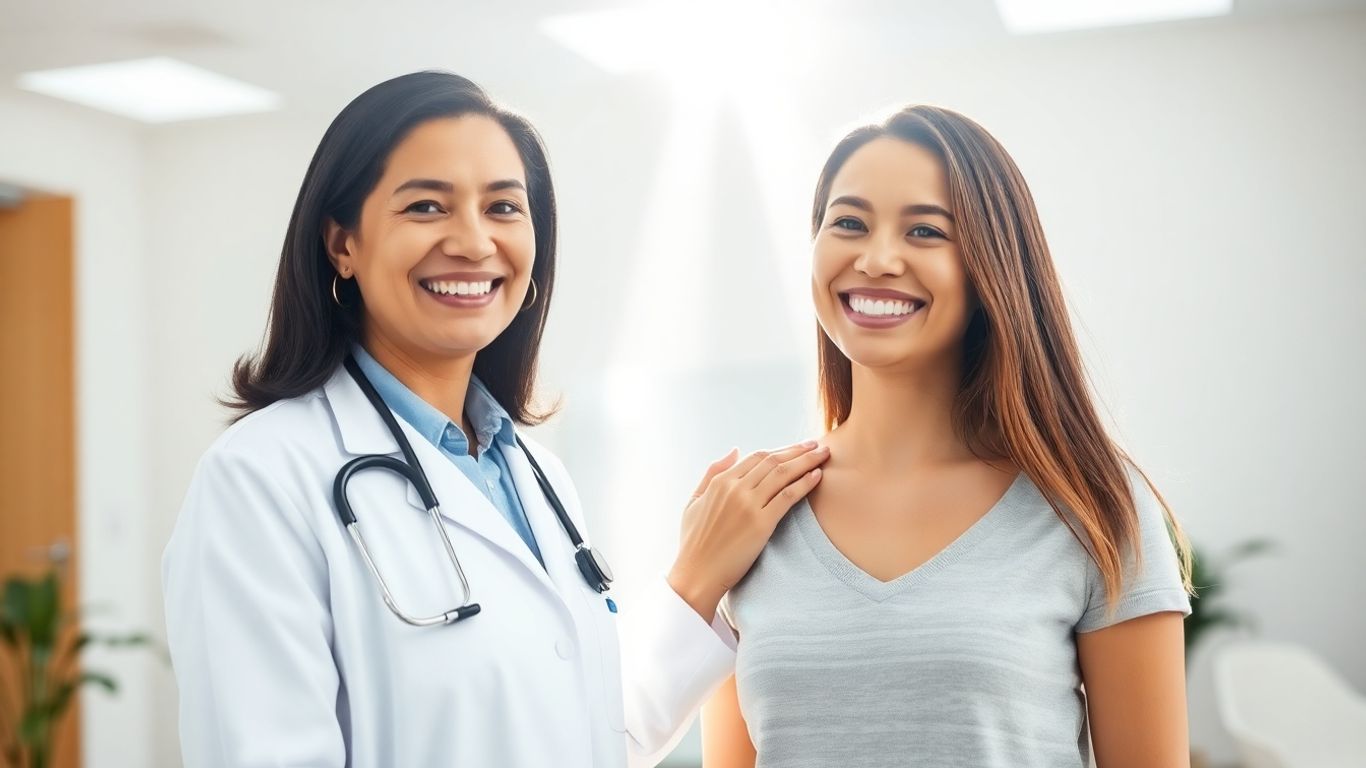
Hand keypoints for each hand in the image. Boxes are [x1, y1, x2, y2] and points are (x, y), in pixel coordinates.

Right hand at [668, 441, 829, 619]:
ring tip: (824, 454)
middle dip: (798, 450)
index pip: (757, 457)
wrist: (697, 575)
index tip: (798, 447)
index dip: (781, 450)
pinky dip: (805, 483)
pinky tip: (817, 476)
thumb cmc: (694, 542)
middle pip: (773, 461)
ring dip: (807, 461)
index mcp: (720, 482)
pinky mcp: (761, 524)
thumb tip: (734, 450)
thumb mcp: (694, 501)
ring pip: (783, 474)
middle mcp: (735, 488)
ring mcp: (748, 505)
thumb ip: (712, 473)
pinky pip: (788, 496)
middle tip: (818, 445)